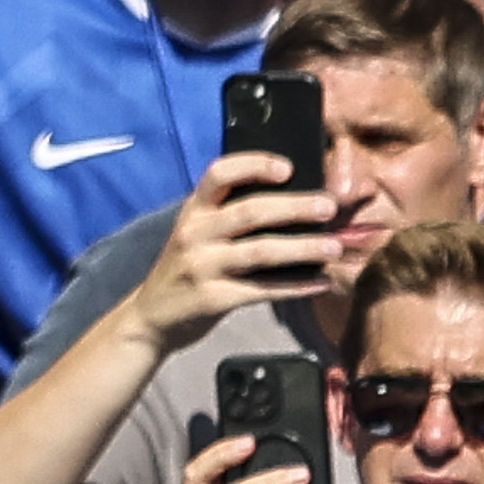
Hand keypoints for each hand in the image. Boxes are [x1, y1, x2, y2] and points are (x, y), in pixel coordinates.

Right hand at [126, 154, 340, 345]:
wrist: (149, 317)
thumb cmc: (185, 268)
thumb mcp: (195, 233)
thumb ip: (229, 215)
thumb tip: (297, 200)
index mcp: (194, 211)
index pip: (220, 174)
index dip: (255, 166)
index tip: (288, 169)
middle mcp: (195, 234)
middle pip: (250, 212)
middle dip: (295, 208)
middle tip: (330, 208)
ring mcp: (202, 268)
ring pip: (261, 252)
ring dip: (303, 248)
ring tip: (335, 248)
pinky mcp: (212, 300)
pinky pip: (262, 290)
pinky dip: (296, 287)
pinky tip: (322, 282)